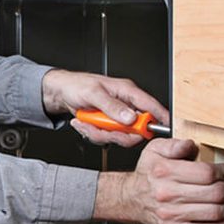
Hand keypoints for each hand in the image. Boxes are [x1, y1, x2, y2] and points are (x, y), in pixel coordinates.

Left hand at [41, 69, 168, 145]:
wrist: (62, 92)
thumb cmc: (78, 86)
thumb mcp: (93, 94)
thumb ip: (112, 106)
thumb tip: (131, 118)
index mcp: (128, 92)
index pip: (151, 106)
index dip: (159, 118)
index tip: (161, 129)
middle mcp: (126, 105)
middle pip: (135, 130)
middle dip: (115, 134)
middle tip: (99, 127)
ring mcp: (117, 117)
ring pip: (119, 137)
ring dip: (99, 133)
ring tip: (86, 122)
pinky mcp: (109, 125)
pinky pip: (106, 138)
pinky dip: (93, 133)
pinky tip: (84, 123)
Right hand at [94, 139, 223, 223]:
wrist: (129, 198)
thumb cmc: (147, 175)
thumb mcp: (155, 150)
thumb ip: (175, 144)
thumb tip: (191, 145)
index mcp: (165, 172)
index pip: (207, 173)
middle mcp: (168, 194)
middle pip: (215, 193)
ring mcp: (171, 214)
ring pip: (214, 212)